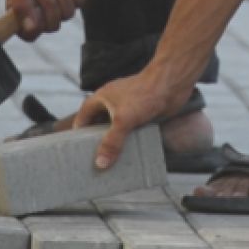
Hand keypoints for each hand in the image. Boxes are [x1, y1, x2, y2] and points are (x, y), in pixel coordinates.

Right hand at [6, 0, 84, 40]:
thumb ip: (21, 6)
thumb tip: (31, 29)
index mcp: (23, 14)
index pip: (29, 36)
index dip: (33, 27)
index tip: (33, 9)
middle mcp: (42, 14)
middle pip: (53, 26)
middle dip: (49, 4)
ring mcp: (61, 6)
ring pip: (68, 14)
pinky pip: (80, 1)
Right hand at [73, 64, 196, 168]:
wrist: (172, 85)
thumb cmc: (145, 94)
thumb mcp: (123, 120)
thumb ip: (112, 142)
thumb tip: (100, 163)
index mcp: (101, 98)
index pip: (83, 117)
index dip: (79, 133)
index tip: (76, 150)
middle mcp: (112, 103)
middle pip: (98, 125)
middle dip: (96, 141)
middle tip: (92, 160)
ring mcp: (127, 109)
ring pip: (116, 130)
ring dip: (114, 143)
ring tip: (110, 163)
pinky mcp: (141, 115)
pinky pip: (131, 131)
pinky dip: (129, 141)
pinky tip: (129, 156)